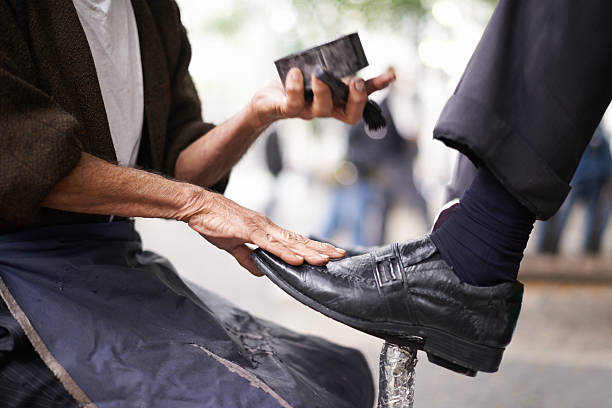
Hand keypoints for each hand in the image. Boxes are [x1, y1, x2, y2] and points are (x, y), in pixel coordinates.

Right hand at [185, 190, 344, 275]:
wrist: (198, 206)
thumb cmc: (214, 221)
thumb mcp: (233, 245)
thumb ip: (247, 257)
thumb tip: (260, 270)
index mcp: (265, 230)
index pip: (294, 240)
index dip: (312, 247)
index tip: (329, 253)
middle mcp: (267, 227)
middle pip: (298, 240)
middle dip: (319, 249)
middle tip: (340, 255)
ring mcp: (259, 228)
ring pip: (288, 242)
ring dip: (308, 252)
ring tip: (325, 260)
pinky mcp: (247, 230)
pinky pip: (269, 244)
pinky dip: (284, 252)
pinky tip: (297, 259)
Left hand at [250, 67, 395, 127]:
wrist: (266, 102)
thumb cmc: (294, 85)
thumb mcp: (313, 71)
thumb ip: (328, 63)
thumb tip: (343, 41)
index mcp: (338, 101)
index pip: (363, 97)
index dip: (377, 88)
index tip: (391, 75)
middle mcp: (327, 109)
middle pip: (350, 114)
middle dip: (356, 100)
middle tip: (356, 83)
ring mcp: (308, 112)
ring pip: (323, 108)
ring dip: (324, 90)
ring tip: (320, 73)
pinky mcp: (287, 110)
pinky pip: (293, 103)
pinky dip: (295, 87)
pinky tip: (296, 72)